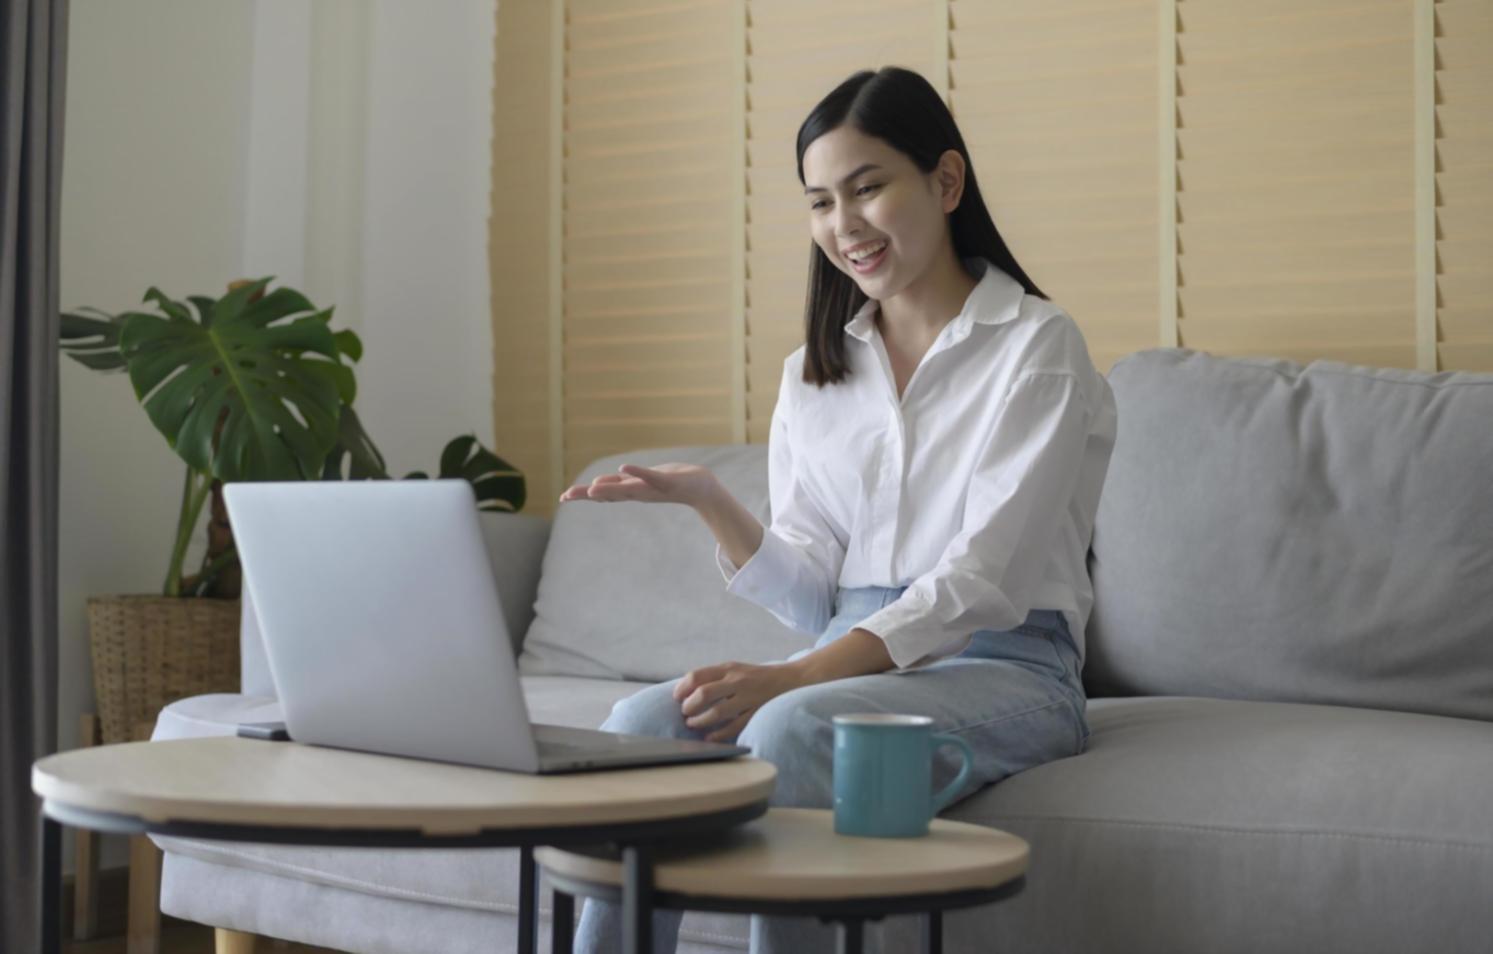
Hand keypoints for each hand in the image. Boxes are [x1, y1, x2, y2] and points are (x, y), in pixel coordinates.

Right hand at [558, 462, 719, 508]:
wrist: (700, 488)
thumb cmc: (667, 483)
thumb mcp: (638, 484)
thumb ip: (617, 485)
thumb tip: (592, 487)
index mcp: (630, 491)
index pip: (602, 493)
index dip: (582, 495)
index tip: (563, 498)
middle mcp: (638, 492)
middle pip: (610, 493)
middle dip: (588, 494)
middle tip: (567, 496)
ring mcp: (652, 487)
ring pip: (627, 489)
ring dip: (609, 488)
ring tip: (591, 489)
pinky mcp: (667, 481)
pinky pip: (650, 476)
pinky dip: (637, 472)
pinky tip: (623, 468)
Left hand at [673, 660, 805, 742]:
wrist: (790, 680)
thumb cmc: (756, 677)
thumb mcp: (735, 669)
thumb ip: (714, 677)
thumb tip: (686, 691)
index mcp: (729, 668)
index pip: (697, 676)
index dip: (682, 689)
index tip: (677, 698)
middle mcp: (738, 681)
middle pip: (704, 694)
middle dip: (689, 706)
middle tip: (685, 713)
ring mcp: (748, 698)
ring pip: (717, 713)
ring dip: (700, 721)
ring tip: (693, 724)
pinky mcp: (756, 713)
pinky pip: (733, 727)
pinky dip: (717, 735)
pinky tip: (709, 737)